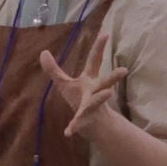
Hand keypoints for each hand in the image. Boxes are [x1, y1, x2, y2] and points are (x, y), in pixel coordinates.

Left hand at [37, 29, 127, 144]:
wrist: (90, 123)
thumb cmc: (79, 98)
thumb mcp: (65, 83)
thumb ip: (53, 69)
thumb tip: (42, 52)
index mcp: (89, 79)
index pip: (95, 60)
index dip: (99, 47)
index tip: (105, 33)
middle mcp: (94, 90)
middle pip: (106, 82)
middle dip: (113, 76)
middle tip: (123, 70)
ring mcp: (92, 105)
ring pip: (98, 101)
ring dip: (102, 97)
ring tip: (109, 94)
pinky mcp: (85, 120)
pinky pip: (79, 124)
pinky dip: (73, 127)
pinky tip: (67, 132)